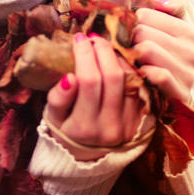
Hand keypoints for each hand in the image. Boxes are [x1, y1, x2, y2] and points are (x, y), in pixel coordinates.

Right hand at [45, 33, 143, 158]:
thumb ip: (58, 99)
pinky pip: (139, 88)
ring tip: (105, 47)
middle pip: (112, 77)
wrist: (88, 156)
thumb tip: (69, 77)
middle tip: (94, 38)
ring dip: (118, 58)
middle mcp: (109, 128)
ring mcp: (128, 125)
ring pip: (129, 81)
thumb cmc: (65, 130)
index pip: (88, 81)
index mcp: (83, 128)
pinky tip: (118, 61)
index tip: (78, 39)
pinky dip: (130, 70)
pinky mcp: (140, 121)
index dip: (84, 55)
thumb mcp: (52, 118)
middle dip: (103, 50)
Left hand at [133, 0, 193, 102]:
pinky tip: (137, 75)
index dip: (129, 24)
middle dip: (127, 40)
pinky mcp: (181, 93)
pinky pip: (157, 74)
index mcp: (187, 31)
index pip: (144, 15)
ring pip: (147, 49)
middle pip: (143, 31)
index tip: (125, 34)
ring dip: (130, 56)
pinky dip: (143, 73)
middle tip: (120, 49)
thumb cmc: (163, 59)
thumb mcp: (170, 29)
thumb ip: (171, 6)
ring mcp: (188, 73)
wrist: (171, 98)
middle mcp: (191, 50)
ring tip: (126, 61)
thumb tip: (159, 2)